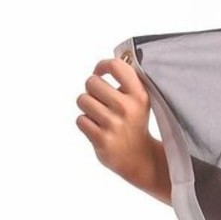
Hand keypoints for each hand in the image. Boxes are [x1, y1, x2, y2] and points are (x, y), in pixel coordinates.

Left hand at [75, 56, 170, 202]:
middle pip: (91, 82)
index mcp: (139, 95)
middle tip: (101, 102)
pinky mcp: (102, 139)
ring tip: (100, 117)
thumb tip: (110, 61)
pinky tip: (99, 130)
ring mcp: (114, 124)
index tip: (101, 73)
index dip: (102, 66)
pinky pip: (80, 120)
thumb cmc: (134, 123)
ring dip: (87, 108)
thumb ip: (128, 81)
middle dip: (92, 91)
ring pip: (82, 100)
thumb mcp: (139, 101)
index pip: (116, 65)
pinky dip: (86, 124)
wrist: (140, 159)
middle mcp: (127, 108)